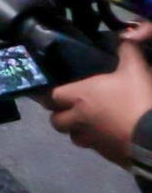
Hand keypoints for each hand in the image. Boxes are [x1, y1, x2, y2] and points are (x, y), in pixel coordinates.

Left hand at [49, 22, 151, 166]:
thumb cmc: (139, 100)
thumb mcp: (135, 70)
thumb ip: (127, 51)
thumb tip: (125, 36)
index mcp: (80, 96)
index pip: (52, 97)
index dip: (53, 95)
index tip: (57, 93)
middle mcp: (79, 119)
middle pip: (56, 121)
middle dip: (61, 116)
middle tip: (72, 109)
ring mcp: (92, 140)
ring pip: (74, 138)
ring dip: (77, 131)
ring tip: (90, 124)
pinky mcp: (107, 156)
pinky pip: (95, 149)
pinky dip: (97, 144)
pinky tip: (110, 136)